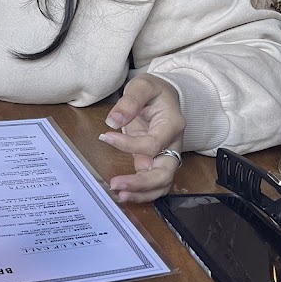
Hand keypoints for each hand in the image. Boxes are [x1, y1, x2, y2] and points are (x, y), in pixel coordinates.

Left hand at [98, 74, 184, 202]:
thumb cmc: (154, 91)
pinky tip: (124, 194)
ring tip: (120, 195)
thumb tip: (113, 121)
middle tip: (115, 184)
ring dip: (142, 193)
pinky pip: (153, 183)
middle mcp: (174, 145)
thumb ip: (130, 102)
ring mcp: (166, 156)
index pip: (153, 144)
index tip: (106, 136)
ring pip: (162, 184)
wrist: (164, 96)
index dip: (129, 145)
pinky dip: (141, 192)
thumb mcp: (142, 86)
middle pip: (165, 173)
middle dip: (141, 183)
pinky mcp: (155, 162)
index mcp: (173, 125)